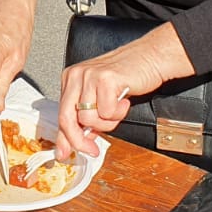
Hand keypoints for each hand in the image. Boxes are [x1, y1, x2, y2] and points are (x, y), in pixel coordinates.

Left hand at [57, 30, 173, 159]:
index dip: (64, 138)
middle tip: (92, 150)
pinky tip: (123, 100)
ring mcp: (89, 76)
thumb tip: (75, 142)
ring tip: (116, 108)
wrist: (150, 58)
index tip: (65, 153)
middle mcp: (76, 75)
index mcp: (71, 79)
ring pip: (88, 119)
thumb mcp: (100, 97)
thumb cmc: (127, 77)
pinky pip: (106, 112)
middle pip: (67, 118)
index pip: (61, 114)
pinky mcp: (105, 79)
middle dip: (79, 140)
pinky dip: (118, 112)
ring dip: (107, 122)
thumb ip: (86, 118)